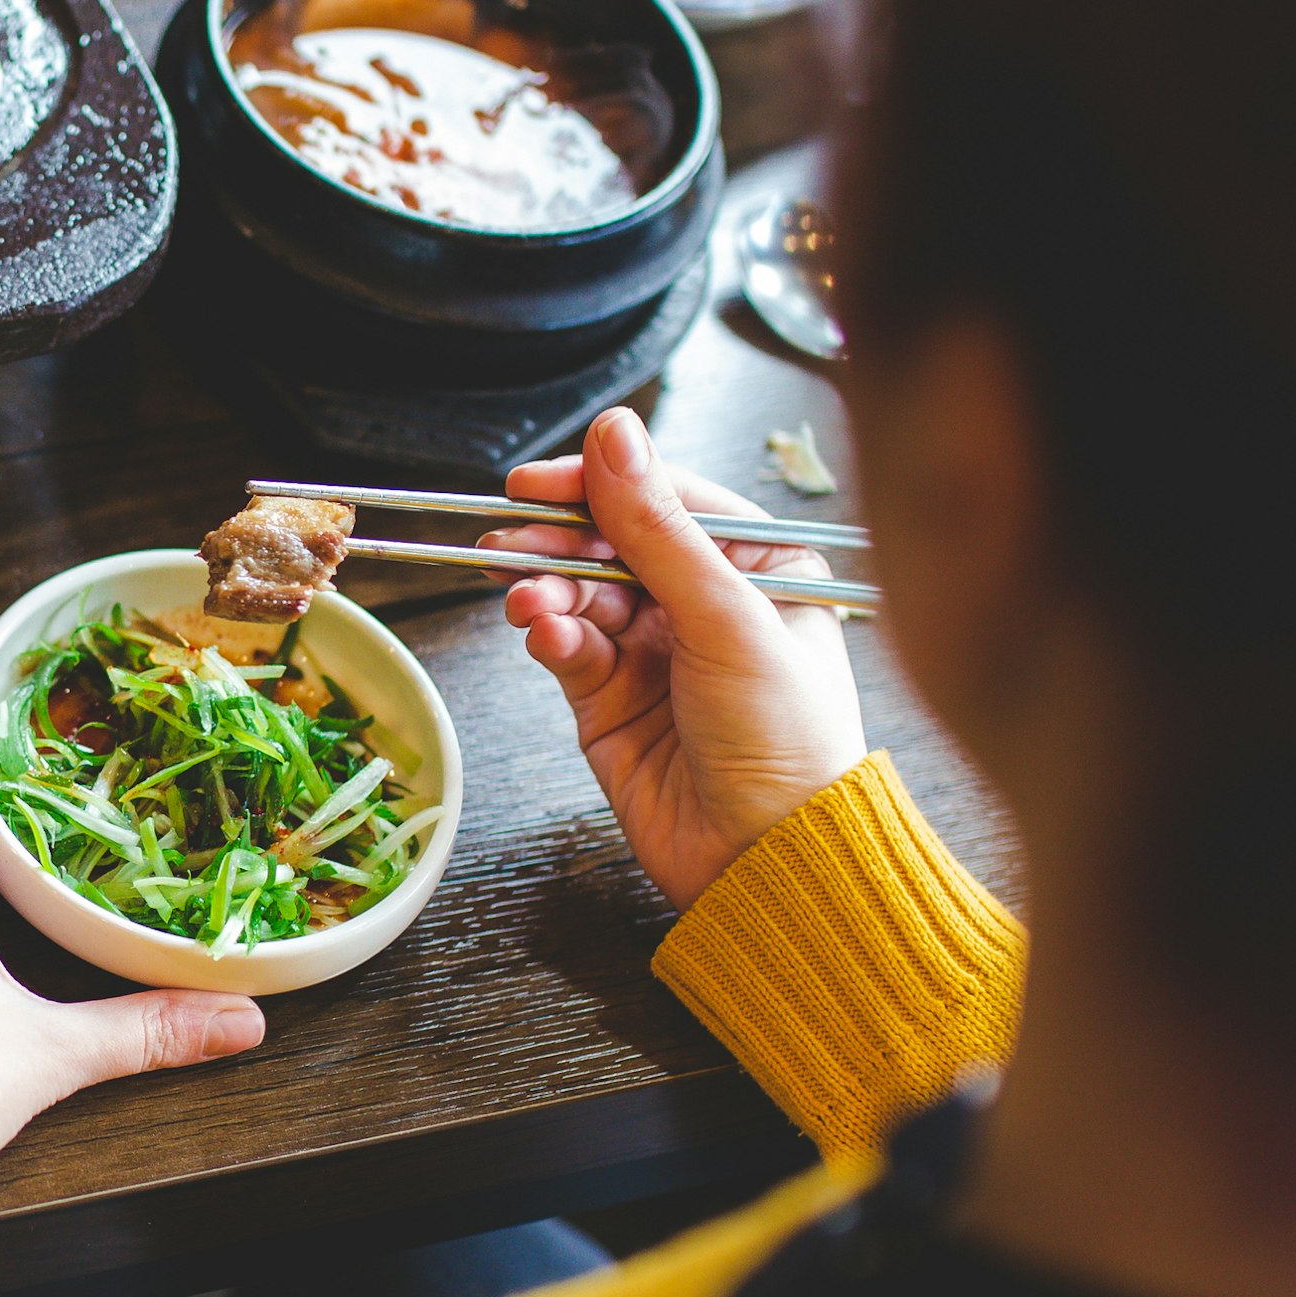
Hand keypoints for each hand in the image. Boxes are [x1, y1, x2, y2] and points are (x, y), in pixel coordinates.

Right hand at [491, 408, 867, 909]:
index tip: (539, 481)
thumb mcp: (726, 617)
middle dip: (559, 541)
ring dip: (547, 591)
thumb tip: (615, 435)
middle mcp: (707, 603)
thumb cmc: (786, 744)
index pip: (669, 499)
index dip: (602, 483)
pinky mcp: (611, 701)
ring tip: (527, 601)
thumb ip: (658, 527)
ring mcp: (656, 652)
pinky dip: (550, 636)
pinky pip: (568, 647)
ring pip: (580, 593)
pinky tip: (544, 634)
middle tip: (509, 539)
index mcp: (761, 567)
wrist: (765, 861)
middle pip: (613, 542)